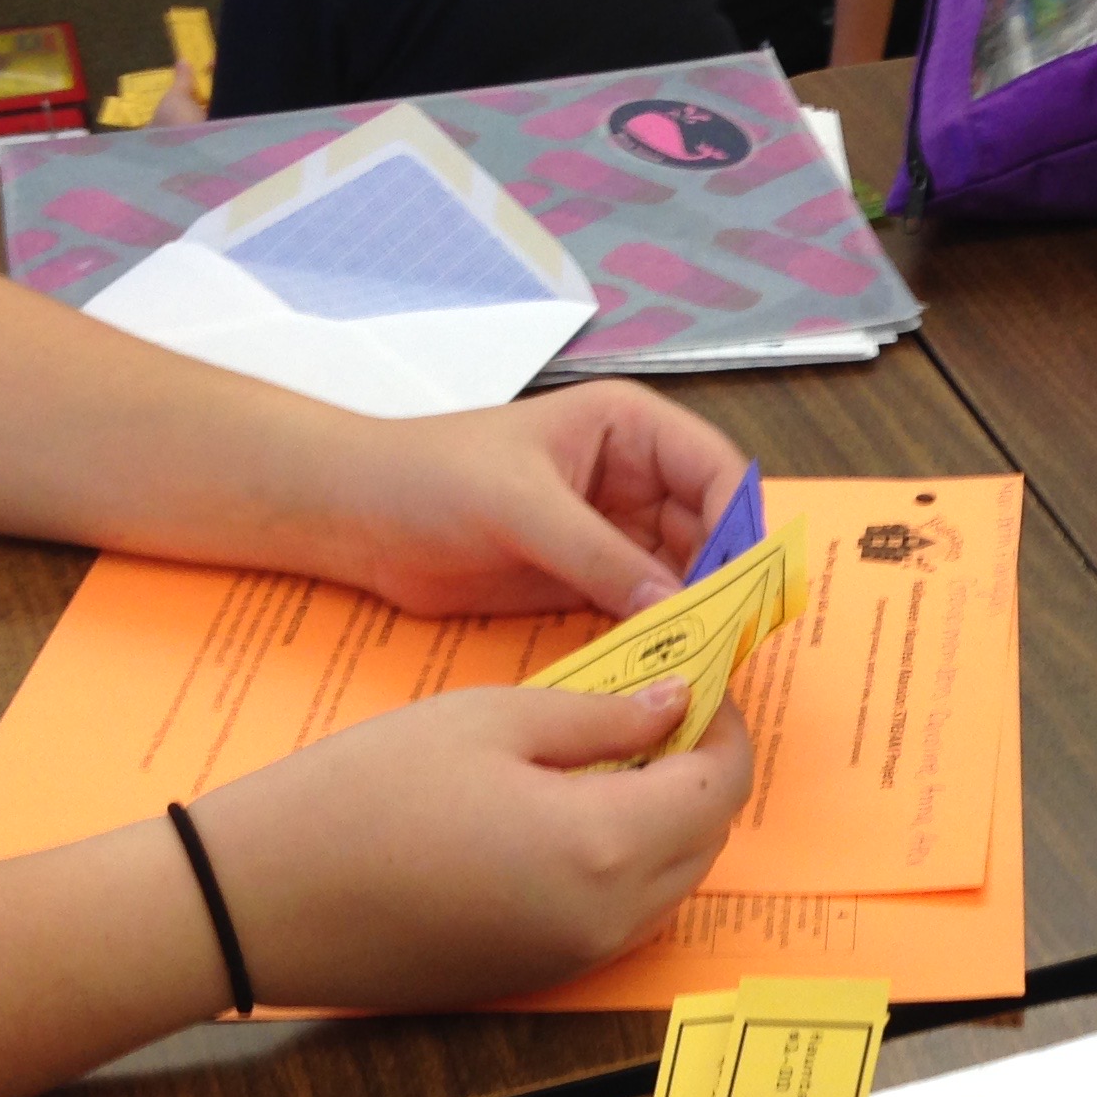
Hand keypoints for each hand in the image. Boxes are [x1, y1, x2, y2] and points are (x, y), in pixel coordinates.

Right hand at [193, 681, 750, 1007]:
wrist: (260, 902)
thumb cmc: (362, 793)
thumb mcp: (487, 720)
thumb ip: (600, 715)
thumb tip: (676, 704)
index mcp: (606, 843)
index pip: (722, 787)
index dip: (725, 729)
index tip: (697, 684)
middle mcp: (609, 917)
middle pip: (710, 841)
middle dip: (702, 774)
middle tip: (656, 712)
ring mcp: (576, 959)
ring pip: (673, 886)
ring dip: (667, 823)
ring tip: (610, 759)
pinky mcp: (539, 977)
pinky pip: (620, 919)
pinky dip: (624, 867)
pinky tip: (569, 817)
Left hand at [338, 383, 755, 620]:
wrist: (358, 518)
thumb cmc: (431, 478)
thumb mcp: (522, 508)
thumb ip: (600, 557)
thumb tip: (676, 607)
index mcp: (630, 429)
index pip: (715, 471)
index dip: (738, 524)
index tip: (739, 584)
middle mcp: (635, 479)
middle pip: (711, 531)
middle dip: (723, 580)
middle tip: (727, 638)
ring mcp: (614, 534)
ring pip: (683, 577)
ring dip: (694, 615)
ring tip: (702, 660)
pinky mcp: (589, 583)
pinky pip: (642, 611)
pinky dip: (658, 638)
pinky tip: (663, 667)